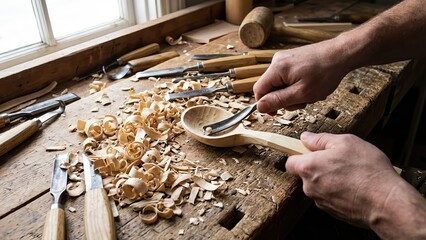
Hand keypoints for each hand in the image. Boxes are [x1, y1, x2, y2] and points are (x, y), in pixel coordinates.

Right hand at [253, 40, 349, 113]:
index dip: (266, 104)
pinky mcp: (292, 59)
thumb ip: (278, 101)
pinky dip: (296, 85)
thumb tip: (259, 107)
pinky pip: (287, 77)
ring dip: (292, 93)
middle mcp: (277, 61)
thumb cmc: (325, 73)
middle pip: (269, 87)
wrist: (341, 54)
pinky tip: (309, 85)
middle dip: (284, 98)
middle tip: (302, 101)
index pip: (258, 90)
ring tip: (309, 93)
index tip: (277, 112)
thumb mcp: (301, 93)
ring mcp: (284, 59)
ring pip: (279, 84)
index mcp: (277, 68)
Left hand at [285, 132, 399, 226]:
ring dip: (330, 179)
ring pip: (319, 186)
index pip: (290, 162)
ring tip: (351, 174)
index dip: (299, 155)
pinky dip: (338, 191)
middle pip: (306, 174)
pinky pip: (330, 197)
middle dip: (318, 166)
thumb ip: (321, 139)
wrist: (386, 203)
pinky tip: (354, 186)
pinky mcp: (332, 212)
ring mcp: (321, 201)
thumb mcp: (346, 142)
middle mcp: (310, 187)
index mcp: (309, 167)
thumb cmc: (368, 171)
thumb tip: (306, 138)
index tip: (309, 151)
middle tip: (339, 160)